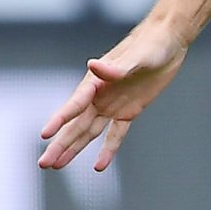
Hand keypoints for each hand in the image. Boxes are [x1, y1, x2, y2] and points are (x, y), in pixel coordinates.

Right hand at [38, 18, 190, 169]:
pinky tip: (98, 167)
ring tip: (57, 165)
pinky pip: (115, 135)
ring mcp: (112, 105)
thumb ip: (116, 68)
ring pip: (89, 132)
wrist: (167, 42)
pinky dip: (108, 150)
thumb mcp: (136, 57)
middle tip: (43, 164)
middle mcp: (99, 95)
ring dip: (74, 149)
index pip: (74, 105)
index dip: (59, 120)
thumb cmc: (150, 44)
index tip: (44, 135)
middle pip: (76, 125)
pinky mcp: (129, 112)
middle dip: (60, 144)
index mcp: (95, 81)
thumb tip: (92, 65)